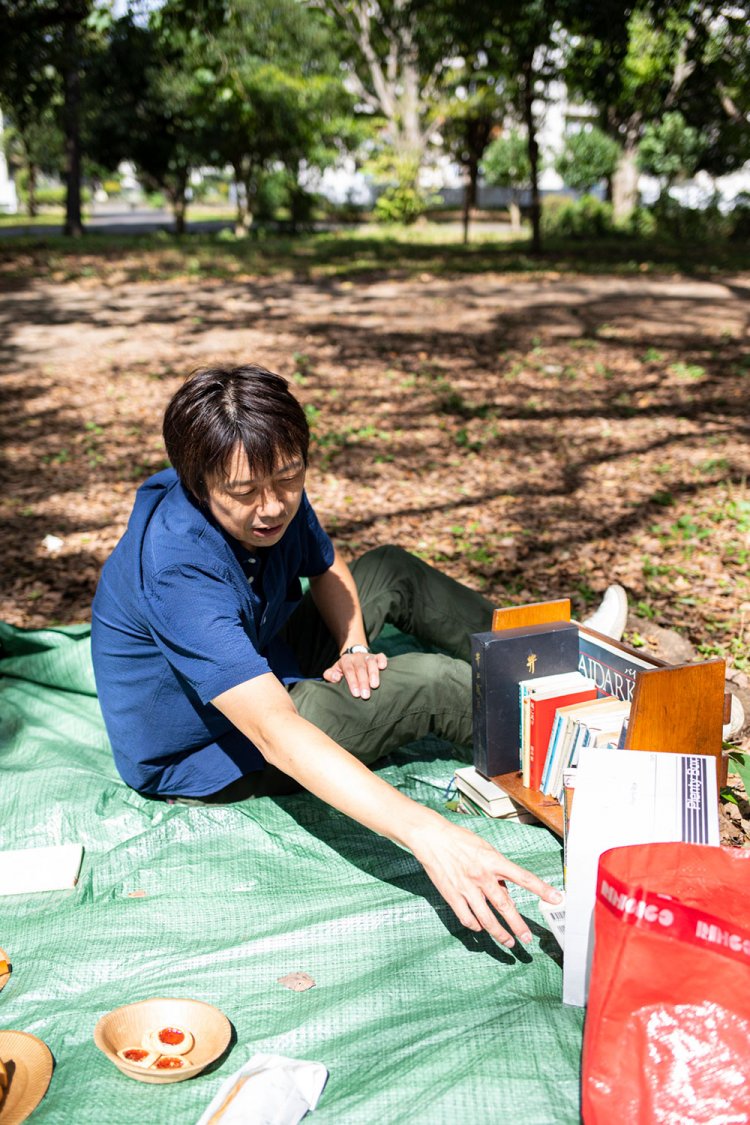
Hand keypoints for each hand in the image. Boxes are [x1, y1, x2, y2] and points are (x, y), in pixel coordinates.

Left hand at [322, 649, 387, 698]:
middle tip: (365, 695)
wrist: (353, 658)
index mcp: (345, 661)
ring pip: (371, 663)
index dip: (352, 682)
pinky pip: (381, 657)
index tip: (356, 694)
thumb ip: (330, 675)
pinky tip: (383, 667)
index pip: (349, 671)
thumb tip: (336, 678)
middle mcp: (356, 657)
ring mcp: (367, 656)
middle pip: (360, 668)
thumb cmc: (343, 671)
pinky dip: (382, 661)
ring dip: (373, 674)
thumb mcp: (334, 671)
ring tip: (375, 686)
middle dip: (363, 682)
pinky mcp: (377, 656)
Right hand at [409, 816, 562, 946]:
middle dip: (518, 925)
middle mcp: (482, 876)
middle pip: (505, 906)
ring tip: (509, 942)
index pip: (523, 877)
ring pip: (486, 919)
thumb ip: (498, 870)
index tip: (556, 898)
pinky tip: (481, 928)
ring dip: (500, 934)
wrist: (432, 838)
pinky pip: (467, 918)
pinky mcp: (452, 896)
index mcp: (493, 861)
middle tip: (528, 939)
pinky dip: (476, 927)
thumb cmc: (460, 840)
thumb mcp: (485, 849)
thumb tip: (507, 891)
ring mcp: (467, 888)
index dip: (541, 888)